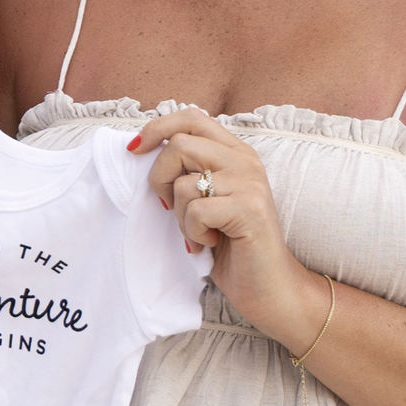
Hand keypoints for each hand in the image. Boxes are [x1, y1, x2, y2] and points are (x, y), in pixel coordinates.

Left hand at [130, 107, 321, 350]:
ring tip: (199, 233)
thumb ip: (188, 172)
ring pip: (183, 183)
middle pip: (179, 145)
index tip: (135, 150)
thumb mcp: (206, 200)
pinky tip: (210, 245)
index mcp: (235, 152)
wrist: (270, 288)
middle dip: (159, 180)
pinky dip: (193, 234)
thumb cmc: (231, 247)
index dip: (157, 128)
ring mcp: (250, 183)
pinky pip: (196, 211)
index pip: (191, 117)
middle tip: (170, 209)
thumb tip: (142, 150)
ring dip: (180, 217)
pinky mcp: (250, 209)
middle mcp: (245, 160)